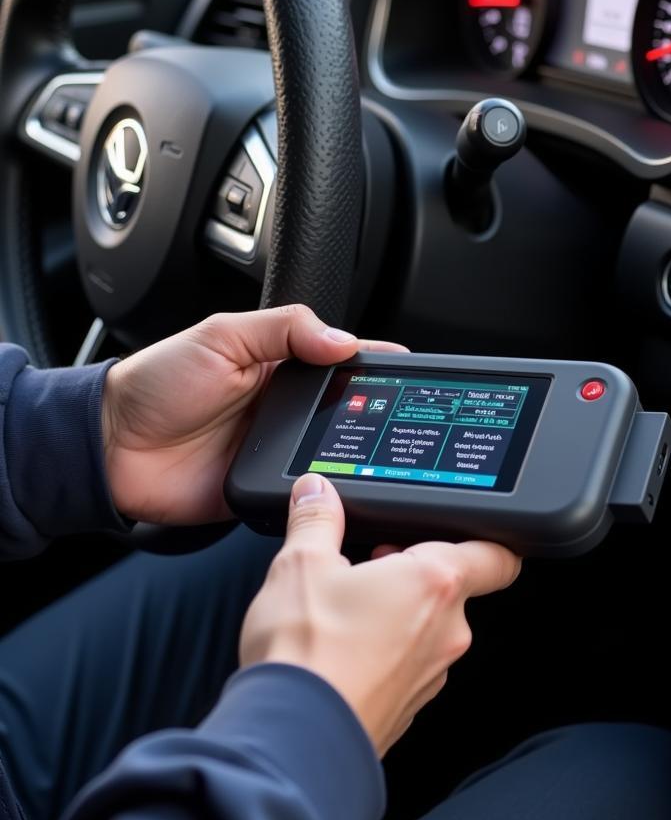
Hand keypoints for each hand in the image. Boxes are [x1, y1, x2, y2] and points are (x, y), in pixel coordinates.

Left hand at [102, 306, 406, 523]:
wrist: (112, 449)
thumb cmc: (157, 384)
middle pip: (348, 407)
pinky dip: (327, 490)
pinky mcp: (268, 487)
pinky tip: (349, 484)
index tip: (410, 368)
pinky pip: (307, 490)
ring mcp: (281, 448)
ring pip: (337, 451)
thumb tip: (344, 341)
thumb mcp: (222, 335)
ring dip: (358, 451)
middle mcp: (287, 406)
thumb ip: (285, 329)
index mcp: (281, 364)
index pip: (341, 358)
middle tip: (406, 414)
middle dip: (377, 410)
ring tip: (389, 450)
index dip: (374, 361)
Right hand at [240, 474, 521, 754]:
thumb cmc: (306, 653)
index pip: (498, 556)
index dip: (489, 539)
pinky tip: (341, 651)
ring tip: (345, 610)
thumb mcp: (301, 564)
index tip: (466, 532)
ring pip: (430, 629)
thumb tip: (317, 492)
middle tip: (372, 565)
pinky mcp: (409, 708)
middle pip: (453, 588)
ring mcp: (431, 675)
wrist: (290, 740)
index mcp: (435, 583)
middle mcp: (447, 630)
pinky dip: (385, 652)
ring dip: (400, 614)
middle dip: (415, 573)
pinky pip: (409, 666)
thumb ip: (316, 519)